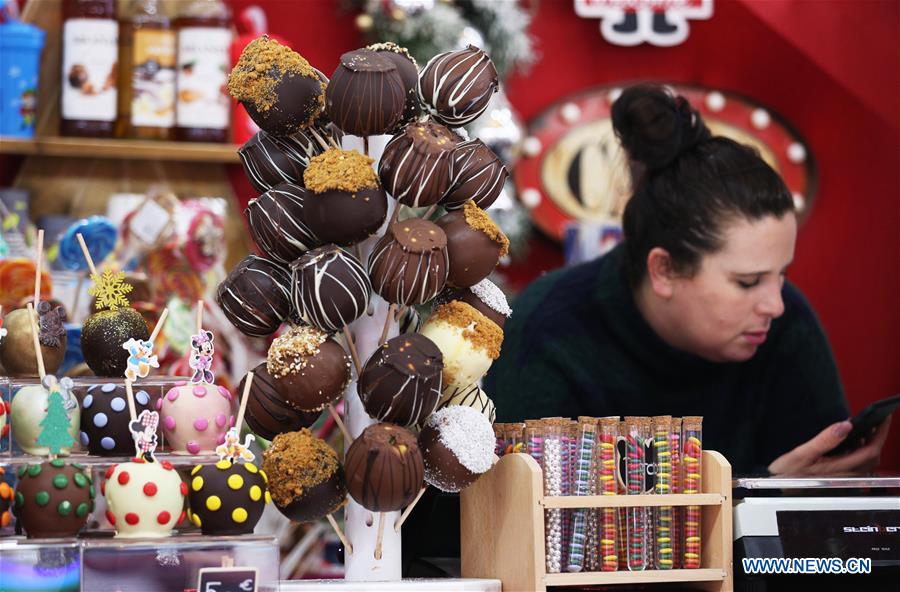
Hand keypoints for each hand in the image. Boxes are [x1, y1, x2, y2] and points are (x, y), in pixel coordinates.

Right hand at [768, 415, 890, 475]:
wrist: (777, 489)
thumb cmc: (786, 474)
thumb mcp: (801, 454)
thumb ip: (824, 440)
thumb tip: (845, 426)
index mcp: (838, 468)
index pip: (870, 450)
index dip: (880, 433)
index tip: (883, 418)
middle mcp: (845, 475)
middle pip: (873, 457)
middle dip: (879, 438)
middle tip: (878, 421)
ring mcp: (843, 477)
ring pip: (868, 462)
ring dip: (871, 446)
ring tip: (867, 430)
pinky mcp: (838, 478)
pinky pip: (858, 465)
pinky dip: (861, 452)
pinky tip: (853, 443)